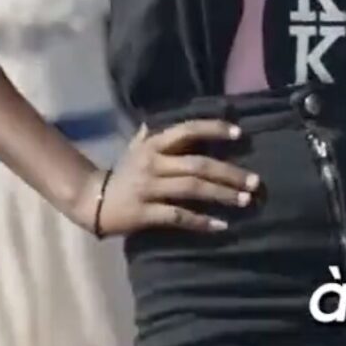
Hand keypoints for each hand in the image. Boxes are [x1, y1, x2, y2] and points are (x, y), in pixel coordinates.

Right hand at [73, 120, 259, 237]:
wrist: (91, 201)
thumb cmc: (121, 173)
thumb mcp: (135, 149)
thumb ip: (151, 135)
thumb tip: (159, 120)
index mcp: (153, 145)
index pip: (187, 130)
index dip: (214, 129)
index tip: (240, 133)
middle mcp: (152, 163)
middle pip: (197, 164)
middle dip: (229, 172)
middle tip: (255, 182)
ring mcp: (148, 188)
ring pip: (192, 189)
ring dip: (222, 195)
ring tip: (245, 201)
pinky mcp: (144, 213)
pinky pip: (178, 216)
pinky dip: (201, 222)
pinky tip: (221, 226)